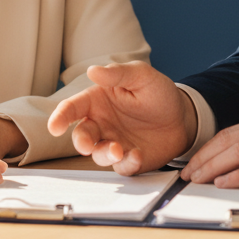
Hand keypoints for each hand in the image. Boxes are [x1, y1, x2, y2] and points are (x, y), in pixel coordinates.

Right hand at [46, 60, 193, 175]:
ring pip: (98, 154)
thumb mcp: (141, 76)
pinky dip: (126, 164)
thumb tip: (92, 71)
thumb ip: (118, 74)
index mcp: (97, 101)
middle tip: (86, 145)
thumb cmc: (158, 93)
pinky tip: (137, 155)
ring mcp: (114, 143)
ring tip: (119, 150)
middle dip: (80, 142)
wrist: (184, 117)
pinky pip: (122, 168)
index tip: (54, 127)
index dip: (60, 117)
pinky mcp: (130, 160)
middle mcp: (101, 124)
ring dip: (103, 154)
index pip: (72, 108)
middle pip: (80, 136)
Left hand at [182, 113, 238, 188]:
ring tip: (198, 180)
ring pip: (237, 153)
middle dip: (203, 158)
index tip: (193, 162)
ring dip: (213, 167)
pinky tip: (224, 183)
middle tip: (187, 174)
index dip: (207, 148)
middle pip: (227, 141)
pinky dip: (237, 176)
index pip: (228, 133)